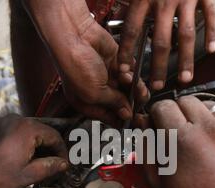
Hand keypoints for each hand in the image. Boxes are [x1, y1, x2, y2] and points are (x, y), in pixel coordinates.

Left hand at [0, 115, 68, 187]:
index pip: (54, 136)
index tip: (64, 163)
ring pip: (30, 132)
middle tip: (54, 165)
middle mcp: (17, 120)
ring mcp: (4, 121)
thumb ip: (48, 167)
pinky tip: (23, 158)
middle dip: (50, 149)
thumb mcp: (25, 175)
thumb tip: (62, 164)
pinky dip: (24, 143)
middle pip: (43, 132)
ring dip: (37, 146)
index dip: (62, 151)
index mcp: (27, 129)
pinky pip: (17, 132)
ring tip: (38, 164)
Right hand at [24, 0, 148, 125]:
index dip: (124, 121)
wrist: (75, 36)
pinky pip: (132, 74)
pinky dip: (133, 75)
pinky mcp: (117, 63)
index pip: (110, 118)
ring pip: (130, 90)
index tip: (137, 124)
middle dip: (133, 105)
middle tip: (139, 105)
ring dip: (135, 90)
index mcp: (88, 104)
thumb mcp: (94, 93)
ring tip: (136, 89)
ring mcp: (108, 77)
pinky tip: (126, 74)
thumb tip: (127, 114)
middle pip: (123, 105)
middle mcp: (98, 92)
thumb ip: (114, 104)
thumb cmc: (75, 65)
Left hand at [119, 0, 214, 90]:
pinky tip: (211, 49)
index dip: (127, 52)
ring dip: (185, 59)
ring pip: (186, 34)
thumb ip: (130, 1)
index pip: (133, 30)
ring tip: (184, 78)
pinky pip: (209, 15)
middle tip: (155, 85)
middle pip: (160, 40)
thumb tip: (118, 20)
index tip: (124, 70)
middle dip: (157, 67)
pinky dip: (212, 32)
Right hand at [143, 98, 214, 187]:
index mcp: (183, 139)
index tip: (160, 123)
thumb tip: (143, 124)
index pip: (164, 106)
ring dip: (201, 116)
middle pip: (186, 101)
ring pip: (209, 104)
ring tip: (201, 136)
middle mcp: (209, 128)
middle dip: (178, 113)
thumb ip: (146, 149)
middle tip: (180, 130)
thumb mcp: (158, 182)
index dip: (158, 114)